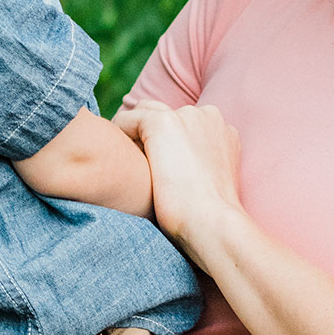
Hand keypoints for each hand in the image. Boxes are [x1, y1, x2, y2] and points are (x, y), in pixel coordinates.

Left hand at [115, 100, 243, 261]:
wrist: (212, 222)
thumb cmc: (211, 218)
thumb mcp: (211, 186)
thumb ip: (199, 170)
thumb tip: (178, 177)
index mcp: (223, 133)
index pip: (187, 124)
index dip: (167, 142)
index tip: (153, 161)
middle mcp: (208, 116)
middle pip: (167, 113)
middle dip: (149, 131)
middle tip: (131, 157)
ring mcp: (186, 116)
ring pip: (146, 112)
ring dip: (132, 130)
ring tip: (118, 155)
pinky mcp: (163, 122)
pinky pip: (128, 119)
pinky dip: (117, 133)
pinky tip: (110, 153)